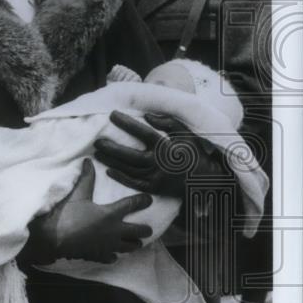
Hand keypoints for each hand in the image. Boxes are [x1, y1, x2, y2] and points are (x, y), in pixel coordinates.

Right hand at [29, 158, 152, 263]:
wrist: (54, 239)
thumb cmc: (67, 214)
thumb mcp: (77, 194)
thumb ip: (86, 178)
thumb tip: (88, 161)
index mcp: (111, 214)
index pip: (132, 205)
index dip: (143, 201)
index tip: (150, 199)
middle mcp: (114, 231)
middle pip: (139, 232)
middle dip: (145, 229)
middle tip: (147, 228)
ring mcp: (108, 246)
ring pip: (130, 247)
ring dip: (133, 243)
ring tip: (135, 242)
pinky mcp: (99, 256)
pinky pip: (113, 258)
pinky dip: (114, 255)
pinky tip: (113, 254)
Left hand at [94, 111, 224, 197]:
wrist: (205, 180)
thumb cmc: (193, 153)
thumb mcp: (186, 134)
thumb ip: (168, 123)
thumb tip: (147, 116)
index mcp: (166, 147)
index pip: (143, 132)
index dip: (126, 123)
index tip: (112, 114)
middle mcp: (159, 162)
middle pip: (130, 155)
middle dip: (111, 148)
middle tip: (97, 141)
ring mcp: (155, 177)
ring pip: (129, 169)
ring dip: (111, 161)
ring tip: (98, 153)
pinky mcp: (154, 188)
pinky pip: (134, 183)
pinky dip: (120, 177)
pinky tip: (108, 170)